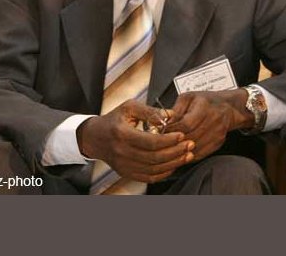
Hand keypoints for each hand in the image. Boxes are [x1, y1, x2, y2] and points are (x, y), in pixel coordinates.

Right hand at [77, 99, 194, 182]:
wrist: (95, 137)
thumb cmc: (114, 120)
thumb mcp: (129, 107)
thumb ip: (150, 111)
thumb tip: (171, 115)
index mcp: (122, 134)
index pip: (150, 141)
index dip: (169, 140)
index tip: (182, 135)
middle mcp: (122, 152)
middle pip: (154, 157)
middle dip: (176, 152)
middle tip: (190, 145)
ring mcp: (124, 165)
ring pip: (154, 169)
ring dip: (174, 163)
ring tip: (187, 155)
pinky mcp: (127, 172)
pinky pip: (149, 177)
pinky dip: (164, 172)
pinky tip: (174, 164)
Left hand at [165, 90, 250, 161]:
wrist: (228, 107)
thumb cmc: (205, 101)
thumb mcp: (188, 98)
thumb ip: (175, 110)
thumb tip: (162, 122)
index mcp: (204, 107)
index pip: (186, 124)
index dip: (172, 130)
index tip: (161, 131)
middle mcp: (213, 121)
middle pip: (189, 138)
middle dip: (173, 141)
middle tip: (161, 143)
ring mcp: (217, 134)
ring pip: (194, 148)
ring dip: (179, 151)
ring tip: (168, 149)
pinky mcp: (217, 143)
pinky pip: (200, 154)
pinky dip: (188, 155)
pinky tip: (180, 152)